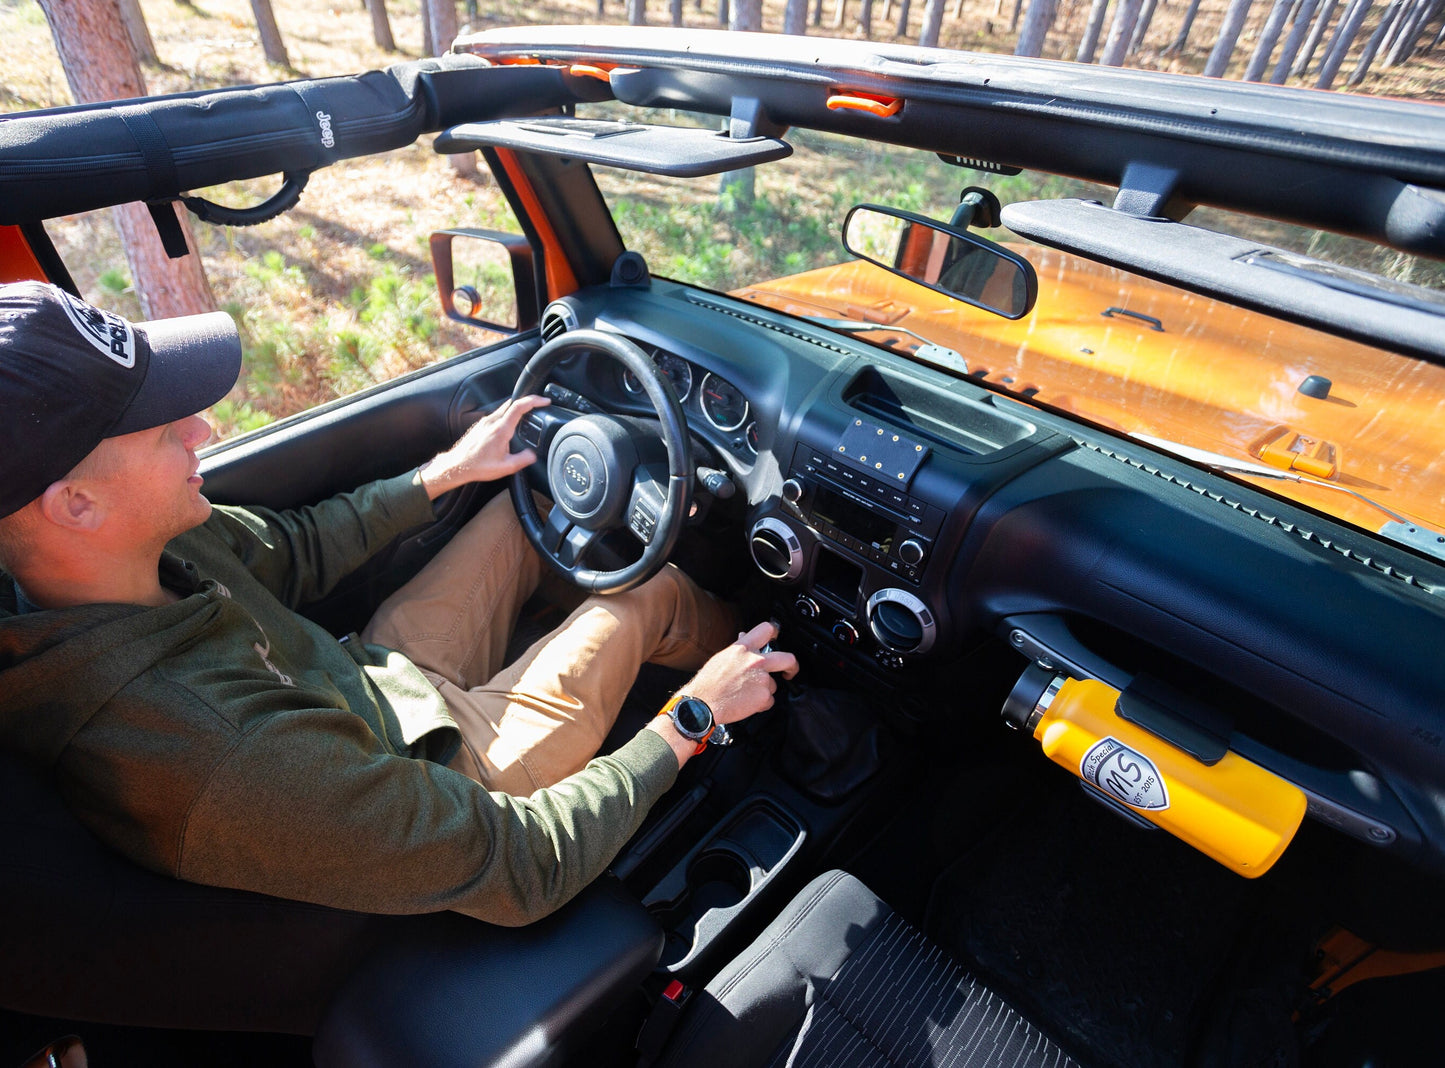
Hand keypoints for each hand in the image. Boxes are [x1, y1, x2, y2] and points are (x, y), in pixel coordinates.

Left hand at [418, 395, 549, 498]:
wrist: (457, 465)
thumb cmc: (477, 466)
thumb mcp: (506, 467)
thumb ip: (523, 460)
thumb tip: (533, 455)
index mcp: (500, 430)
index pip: (519, 406)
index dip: (534, 401)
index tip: (544, 401)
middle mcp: (492, 422)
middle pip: (513, 403)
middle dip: (528, 401)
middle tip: (539, 405)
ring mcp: (485, 421)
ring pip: (505, 408)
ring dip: (518, 409)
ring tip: (528, 415)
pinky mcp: (481, 425)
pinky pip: (498, 414)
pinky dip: (508, 415)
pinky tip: (511, 426)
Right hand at [646, 621, 798, 767]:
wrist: (703, 704)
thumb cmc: (709, 683)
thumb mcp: (722, 658)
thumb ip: (738, 647)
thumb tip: (744, 634)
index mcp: (743, 648)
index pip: (766, 630)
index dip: (774, 633)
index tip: (776, 640)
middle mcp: (755, 661)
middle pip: (787, 658)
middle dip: (792, 666)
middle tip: (789, 671)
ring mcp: (762, 679)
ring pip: (773, 685)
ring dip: (763, 691)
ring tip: (745, 694)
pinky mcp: (764, 696)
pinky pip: (769, 701)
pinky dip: (760, 704)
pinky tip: (746, 703)